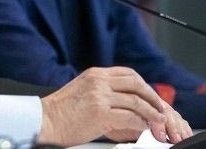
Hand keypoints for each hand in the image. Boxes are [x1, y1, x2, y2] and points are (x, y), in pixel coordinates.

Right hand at [36, 67, 191, 145]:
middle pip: (136, 84)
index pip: (128, 74)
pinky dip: (141, 125)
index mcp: (95, 74)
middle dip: (152, 97)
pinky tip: (144, 130)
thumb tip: (123, 101)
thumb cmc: (61, 111)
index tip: (151, 96)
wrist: (45, 121)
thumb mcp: (81, 91)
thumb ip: (100, 90)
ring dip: (151, 114)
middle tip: (160, 109)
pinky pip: (130, 118)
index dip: (144, 85)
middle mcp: (98, 81)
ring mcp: (99, 96)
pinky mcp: (100, 113)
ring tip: (158, 123)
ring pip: (136, 101)